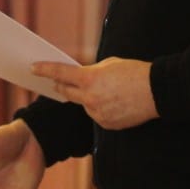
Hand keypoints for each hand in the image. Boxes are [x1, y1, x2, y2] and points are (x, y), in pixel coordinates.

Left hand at [32, 57, 157, 130]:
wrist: (156, 91)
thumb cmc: (134, 72)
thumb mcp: (109, 64)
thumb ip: (92, 71)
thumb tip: (82, 77)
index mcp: (89, 79)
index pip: (60, 74)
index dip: (45, 70)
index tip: (33, 68)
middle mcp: (90, 98)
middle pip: (67, 92)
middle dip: (61, 87)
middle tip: (55, 83)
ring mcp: (97, 113)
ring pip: (84, 105)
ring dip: (88, 98)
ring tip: (108, 91)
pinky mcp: (106, 124)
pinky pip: (97, 115)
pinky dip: (101, 109)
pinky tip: (115, 103)